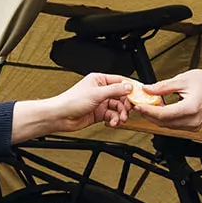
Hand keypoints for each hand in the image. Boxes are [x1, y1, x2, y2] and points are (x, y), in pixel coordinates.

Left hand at [10, 73, 132, 141]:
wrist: (60, 116)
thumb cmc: (71, 101)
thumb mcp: (97, 93)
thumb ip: (115, 90)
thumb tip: (129, 87)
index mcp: (99, 80)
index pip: (120, 81)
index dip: (131, 88)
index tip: (140, 94)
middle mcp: (101, 90)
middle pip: (121, 96)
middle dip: (126, 104)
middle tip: (129, 110)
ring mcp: (100, 102)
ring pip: (117, 107)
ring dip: (120, 114)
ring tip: (120, 119)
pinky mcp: (98, 113)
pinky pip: (112, 115)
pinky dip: (114, 119)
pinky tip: (113, 122)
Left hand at [133, 69, 201, 130]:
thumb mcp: (183, 80)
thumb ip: (163, 87)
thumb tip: (147, 90)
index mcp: (190, 109)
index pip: (163, 114)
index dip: (148, 110)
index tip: (138, 105)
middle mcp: (191, 121)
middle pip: (163, 122)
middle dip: (149, 114)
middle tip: (139, 104)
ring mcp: (192, 126)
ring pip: (167, 126)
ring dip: (156, 117)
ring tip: (148, 106)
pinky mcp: (192, 127)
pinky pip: (173, 125)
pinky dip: (165, 119)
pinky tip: (160, 110)